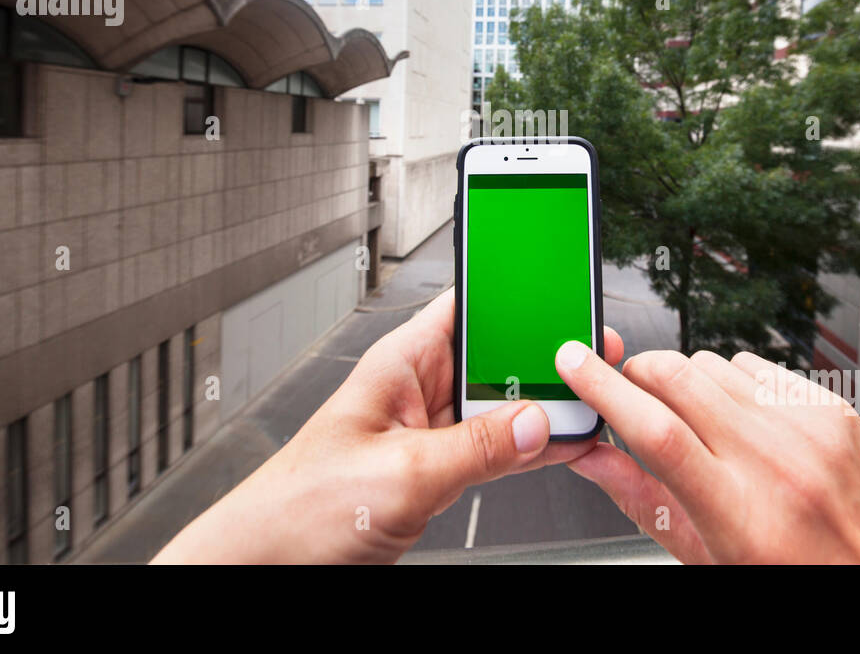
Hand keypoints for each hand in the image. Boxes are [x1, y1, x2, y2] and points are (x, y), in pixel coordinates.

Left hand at [153, 287, 622, 562]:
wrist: (263, 564)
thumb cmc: (298, 510)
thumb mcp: (401, 473)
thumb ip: (476, 447)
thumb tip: (538, 421)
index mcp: (401, 362)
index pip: (470, 304)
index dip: (518, 294)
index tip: (567, 296)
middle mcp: (417, 388)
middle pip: (496, 355)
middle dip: (543, 356)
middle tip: (596, 357)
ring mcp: (428, 430)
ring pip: (500, 404)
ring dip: (541, 407)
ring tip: (591, 403)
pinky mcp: (435, 469)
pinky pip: (494, 446)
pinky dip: (529, 448)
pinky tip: (562, 444)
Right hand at [556, 343, 859, 563]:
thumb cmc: (796, 580)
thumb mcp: (706, 558)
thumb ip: (640, 500)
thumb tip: (589, 456)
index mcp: (739, 512)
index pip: (655, 431)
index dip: (603, 388)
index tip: (574, 363)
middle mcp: (778, 462)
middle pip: (678, 378)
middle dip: (635, 372)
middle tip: (623, 391)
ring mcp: (810, 428)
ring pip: (713, 362)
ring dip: (684, 379)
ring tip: (693, 422)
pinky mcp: (833, 407)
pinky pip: (758, 366)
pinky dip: (732, 382)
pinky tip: (738, 418)